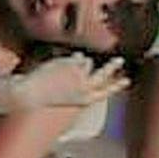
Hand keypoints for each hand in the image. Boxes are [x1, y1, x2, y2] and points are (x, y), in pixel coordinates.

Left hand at [10, 54, 130, 110]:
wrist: (30, 93)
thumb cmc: (45, 99)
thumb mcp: (65, 97)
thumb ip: (79, 84)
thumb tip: (87, 65)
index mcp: (85, 100)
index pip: (106, 90)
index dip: (117, 85)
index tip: (128, 79)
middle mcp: (85, 86)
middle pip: (104, 74)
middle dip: (113, 67)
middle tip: (120, 60)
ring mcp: (79, 73)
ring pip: (88, 63)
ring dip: (82, 64)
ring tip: (67, 71)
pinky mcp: (71, 63)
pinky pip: (77, 57)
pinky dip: (71, 60)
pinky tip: (60, 67)